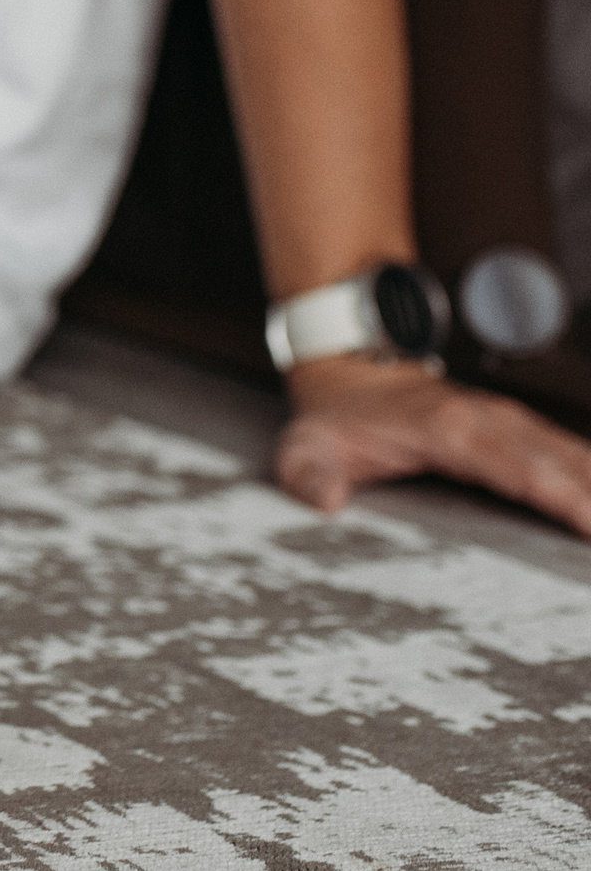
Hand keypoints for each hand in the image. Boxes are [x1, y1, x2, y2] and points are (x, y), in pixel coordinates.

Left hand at [279, 354, 590, 536]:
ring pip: (571, 455)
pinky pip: (566, 452)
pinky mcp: (516, 427)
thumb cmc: (335, 416)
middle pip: (558, 463)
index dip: (556, 495)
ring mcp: (506, 421)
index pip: (514, 466)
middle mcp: (488, 420)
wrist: (349, 372)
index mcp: (446, 429)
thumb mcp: (306, 444)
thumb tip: (323, 499)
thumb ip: (309, 472)